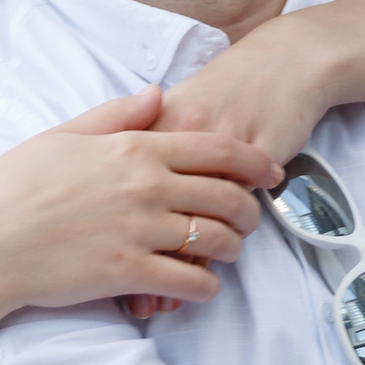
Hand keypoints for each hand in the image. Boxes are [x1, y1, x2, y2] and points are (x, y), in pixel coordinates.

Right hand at [0, 88, 278, 320]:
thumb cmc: (11, 189)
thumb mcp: (61, 136)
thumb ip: (115, 116)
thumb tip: (157, 94)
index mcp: (133, 148)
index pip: (217, 150)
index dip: (255, 162)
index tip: (272, 172)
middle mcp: (145, 187)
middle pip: (227, 196)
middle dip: (249, 211)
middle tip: (248, 221)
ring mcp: (139, 232)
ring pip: (217, 241)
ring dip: (230, 250)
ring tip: (223, 255)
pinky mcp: (129, 273)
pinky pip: (192, 282)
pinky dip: (204, 287)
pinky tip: (196, 286)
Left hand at [121, 24, 334, 320]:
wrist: (283, 64)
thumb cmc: (224, 91)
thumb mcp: (172, 109)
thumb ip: (135, 136)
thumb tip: (104, 184)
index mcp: (152, 124)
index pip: (113, 183)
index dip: (97, 226)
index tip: (81, 260)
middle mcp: (178, 138)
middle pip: (142, 211)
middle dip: (126, 259)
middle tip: (116, 294)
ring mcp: (215, 153)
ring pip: (185, 226)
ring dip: (170, 271)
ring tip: (159, 299)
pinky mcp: (251, 165)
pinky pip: (227, 221)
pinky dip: (209, 260)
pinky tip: (199, 281)